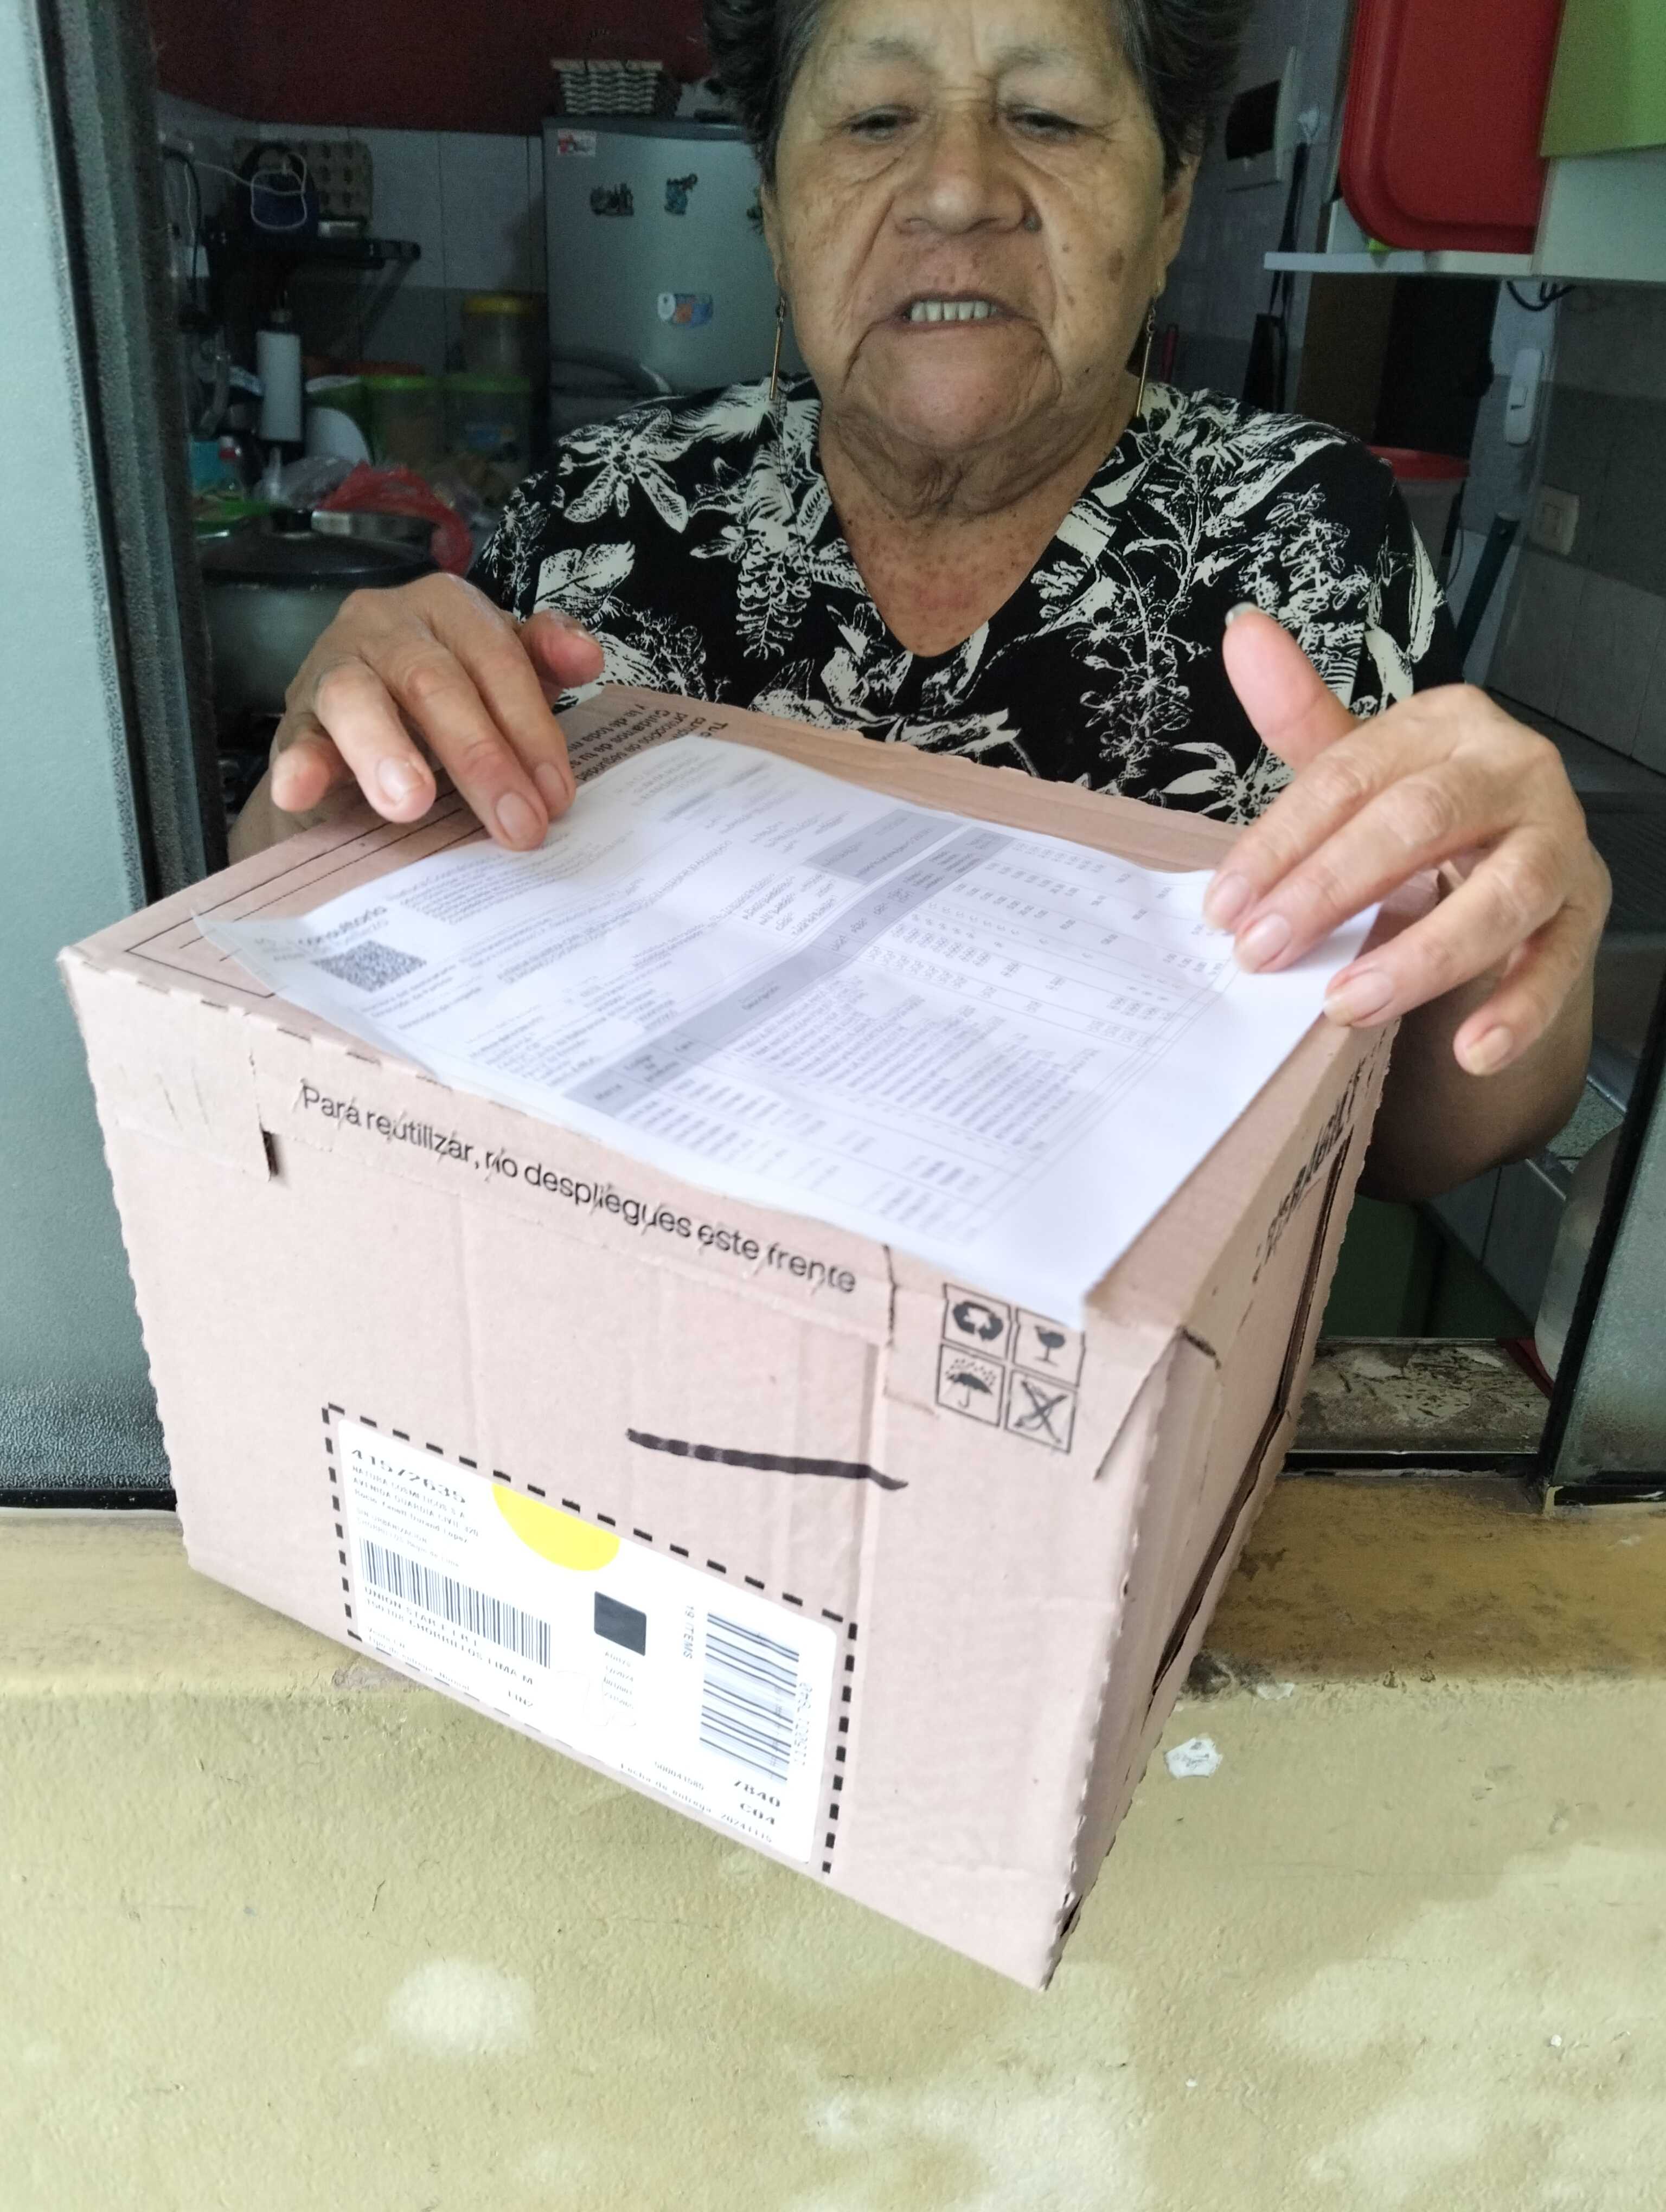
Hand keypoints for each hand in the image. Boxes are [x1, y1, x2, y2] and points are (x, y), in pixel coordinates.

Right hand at [268, 574, 605, 848]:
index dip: (530, 728)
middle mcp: (387, 625)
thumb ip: (544, 656)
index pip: (496, 659)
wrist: (364, 717)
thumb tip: (586, 656)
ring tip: (410, 804)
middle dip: (480, 758)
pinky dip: (299, 766)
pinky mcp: (296, 721)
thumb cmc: (449, 694)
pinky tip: (299, 791)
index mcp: (449, 608)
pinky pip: (295, 739)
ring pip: (356, 698)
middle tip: (516, 824)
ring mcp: (333, 669)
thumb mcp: (503, 668)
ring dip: (385, 751)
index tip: (555, 794)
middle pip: (433, 683)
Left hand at [1206, 607, 1608, 1075]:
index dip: (1281, 844)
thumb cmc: (1418, 816)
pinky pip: (1559, 959)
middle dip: (1333, 890)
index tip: (1225, 908)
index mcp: (1446, 724)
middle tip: (1265, 954)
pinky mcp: (1585, 908)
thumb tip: (1244, 631)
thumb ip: (1300, 713)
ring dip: (1423, 955)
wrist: (1506, 860)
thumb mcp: (1358, 768)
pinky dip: (1519, 1006)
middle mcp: (1512, 769)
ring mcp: (1558, 839)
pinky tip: (1472, 1048)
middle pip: (1419, 821)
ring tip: (1349, 1005)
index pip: (1349, 776)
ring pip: (1504, 892)